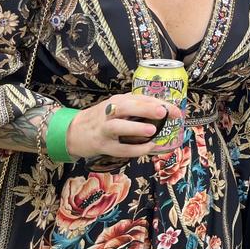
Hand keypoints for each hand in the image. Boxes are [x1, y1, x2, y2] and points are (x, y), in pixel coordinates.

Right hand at [65, 94, 182, 159]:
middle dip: (145, 109)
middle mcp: (110, 113)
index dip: (159, 103)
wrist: (73, 131)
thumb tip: (165, 110)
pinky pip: (119, 149)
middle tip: (163, 112)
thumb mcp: (117, 107)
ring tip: (152, 130)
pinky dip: (134, 149)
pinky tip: (148, 148)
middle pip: (126, 107)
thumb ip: (137, 107)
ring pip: (119, 127)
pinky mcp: (102, 145)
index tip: (176, 111)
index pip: (140, 98)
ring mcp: (104, 129)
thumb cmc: (102, 119)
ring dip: (135, 128)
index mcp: (117, 101)